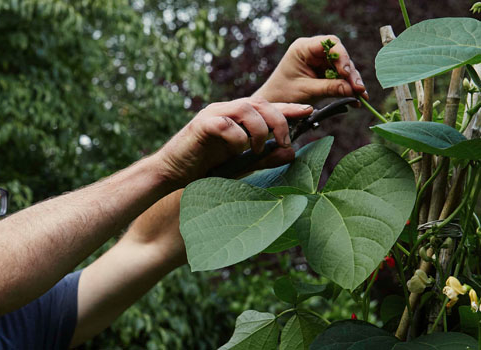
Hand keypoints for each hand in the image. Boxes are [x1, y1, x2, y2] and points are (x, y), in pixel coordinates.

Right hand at [156, 97, 311, 185]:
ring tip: (257, 149)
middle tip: (285, 141)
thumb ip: (265, 158)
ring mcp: (212, 115)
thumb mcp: (242, 164)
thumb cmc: (205, 168)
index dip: (289, 107)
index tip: (309, 111)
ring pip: (246, 108)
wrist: (172, 173)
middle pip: (260, 102)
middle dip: (279, 120)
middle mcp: (226, 110)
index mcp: (237, 117)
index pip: (267, 106)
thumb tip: (291, 153)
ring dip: (259, 129)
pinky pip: (225, 123)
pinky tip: (236, 151)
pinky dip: (237, 137)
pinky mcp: (201, 125)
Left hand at [254, 35, 367, 103]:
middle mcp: (314, 52)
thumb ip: (329, 88)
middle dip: (350, 73)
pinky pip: (341, 78)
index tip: (345, 72)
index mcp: (303, 48)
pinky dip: (348, 88)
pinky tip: (356, 100)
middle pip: (340, 56)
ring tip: (360, 97)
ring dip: (352, 82)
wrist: (274, 105)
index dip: (341, 56)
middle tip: (358, 89)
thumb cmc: (283, 94)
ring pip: (343, 68)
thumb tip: (354, 90)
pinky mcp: (325, 74)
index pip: (329, 43)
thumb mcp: (306, 90)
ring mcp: (320, 63)